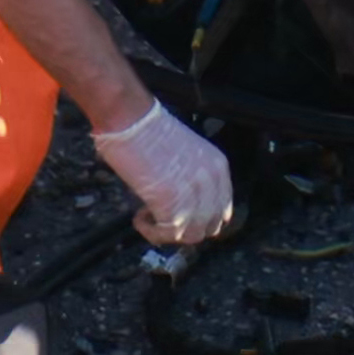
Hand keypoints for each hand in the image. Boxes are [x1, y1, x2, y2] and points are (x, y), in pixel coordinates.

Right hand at [101, 98, 236, 251]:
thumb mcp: (185, 155)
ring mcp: (194, 192)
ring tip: (148, 218)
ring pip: (192, 235)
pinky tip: (140, 218)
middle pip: (210, 226)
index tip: (180, 219)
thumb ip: (192, 179)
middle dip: (185, 229)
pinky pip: (169, 234)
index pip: (222, 209)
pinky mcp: (171, 202)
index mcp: (218, 167)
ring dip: (168, 233)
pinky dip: (152, 232)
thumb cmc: (147, 132)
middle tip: (162, 221)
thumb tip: (181, 203)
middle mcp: (212, 181)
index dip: (200, 220)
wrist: (130, 119)